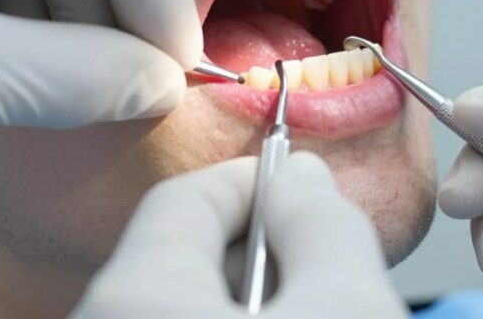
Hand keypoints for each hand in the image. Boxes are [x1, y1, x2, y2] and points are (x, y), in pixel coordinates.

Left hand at [71, 152, 407, 318]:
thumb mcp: (347, 311)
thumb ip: (325, 224)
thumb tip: (303, 178)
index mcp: (135, 298)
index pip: (190, 195)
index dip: (260, 181)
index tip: (308, 194)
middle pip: (186, 254)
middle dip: (263, 248)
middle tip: (325, 273)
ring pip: (186, 304)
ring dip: (254, 298)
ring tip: (311, 311)